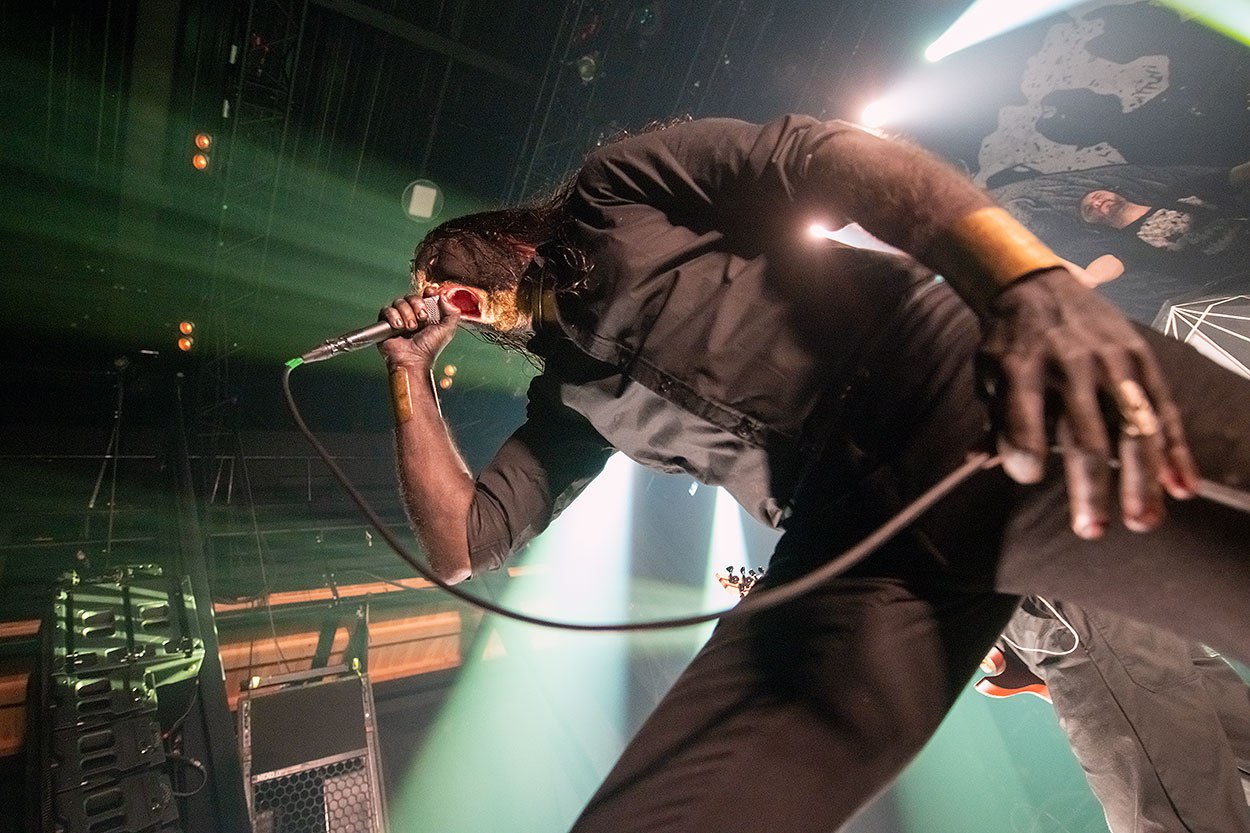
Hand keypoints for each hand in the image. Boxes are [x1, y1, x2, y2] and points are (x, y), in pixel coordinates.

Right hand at [376, 292, 459, 369]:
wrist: (414, 360)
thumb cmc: (429, 349)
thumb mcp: (447, 330)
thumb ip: (452, 312)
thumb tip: (444, 296)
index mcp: (426, 314)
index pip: (425, 295)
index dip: (428, 292)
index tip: (431, 293)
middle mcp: (412, 314)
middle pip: (411, 296)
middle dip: (417, 305)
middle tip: (422, 319)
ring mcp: (398, 318)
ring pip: (399, 302)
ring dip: (406, 314)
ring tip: (411, 328)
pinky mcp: (386, 323)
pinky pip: (386, 310)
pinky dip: (393, 317)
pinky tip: (399, 327)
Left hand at [977, 267, 1197, 537]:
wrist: (1038, 284)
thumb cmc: (1009, 342)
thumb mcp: (989, 373)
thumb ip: (994, 420)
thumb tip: (981, 463)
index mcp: (1021, 366)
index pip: (1021, 415)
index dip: (1023, 450)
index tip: (1027, 480)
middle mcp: (1069, 364)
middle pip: (1086, 434)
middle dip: (1089, 487)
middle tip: (1091, 530)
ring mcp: (1111, 361)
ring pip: (1133, 429)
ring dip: (1141, 481)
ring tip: (1142, 521)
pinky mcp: (1141, 359)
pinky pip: (1163, 411)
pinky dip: (1175, 452)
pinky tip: (1182, 488)